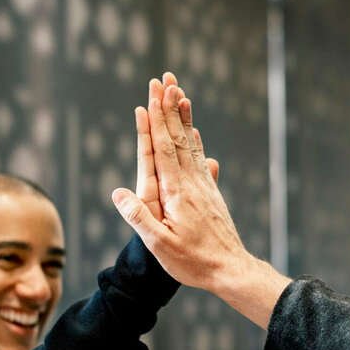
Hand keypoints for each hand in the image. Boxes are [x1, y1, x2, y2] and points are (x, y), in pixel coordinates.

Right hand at [113, 77, 289, 327]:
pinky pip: (202, 161)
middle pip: (178, 138)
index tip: (151, 95)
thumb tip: (118, 192)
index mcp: (176, 192)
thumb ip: (139, 218)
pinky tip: (196, 133)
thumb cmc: (194, 262)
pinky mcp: (212, 195)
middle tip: (165, 79)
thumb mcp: (160, 245)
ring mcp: (204, 187)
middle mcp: (192, 183)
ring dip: (184, 118)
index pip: (162, 148)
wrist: (231, 270)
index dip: (155, 121)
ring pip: (192, 145)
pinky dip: (196, 142)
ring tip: (181, 93)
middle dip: (169, 108)